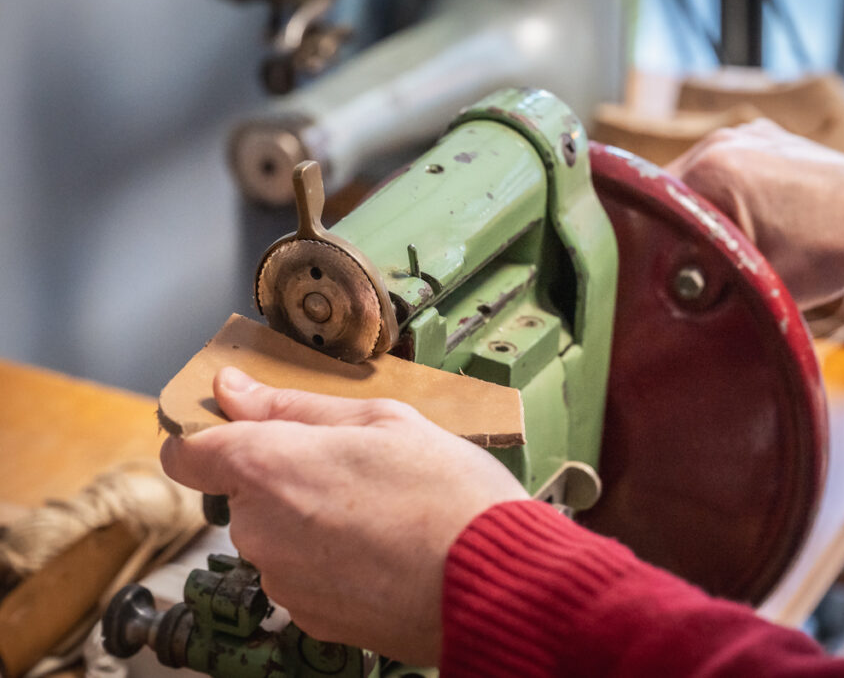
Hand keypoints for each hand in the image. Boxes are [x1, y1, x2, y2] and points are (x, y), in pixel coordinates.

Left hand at [160, 366, 528, 664]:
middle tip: (357, 467)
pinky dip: (332, 562)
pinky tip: (384, 551)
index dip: (209, 437)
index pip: (188, 454)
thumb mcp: (381, 420)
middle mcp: (259, 531)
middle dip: (288, 477)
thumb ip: (294, 406)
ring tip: (383, 513)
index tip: (242, 428)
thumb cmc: (447, 493)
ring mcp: (283, 582)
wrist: (491, 583)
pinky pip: (304, 576)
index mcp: (267, 467)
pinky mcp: (310, 619)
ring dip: (312, 521)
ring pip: (278, 536)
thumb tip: (233, 389)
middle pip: (246, 494)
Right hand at [666, 119, 843, 306]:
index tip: (654, 268)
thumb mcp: (755, 278)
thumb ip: (701, 280)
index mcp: (711, 169)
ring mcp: (747, 132)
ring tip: (719, 244)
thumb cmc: (830, 249)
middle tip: (685, 263)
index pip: (648, 206)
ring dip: (701, 211)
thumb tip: (664, 288)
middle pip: (670, 190)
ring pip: (697, 179)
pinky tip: (746, 222)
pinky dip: (725, 195)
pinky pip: (726, 168)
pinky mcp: (768, 136)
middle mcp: (722, 140)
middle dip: (675, 226)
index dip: (647, 242)